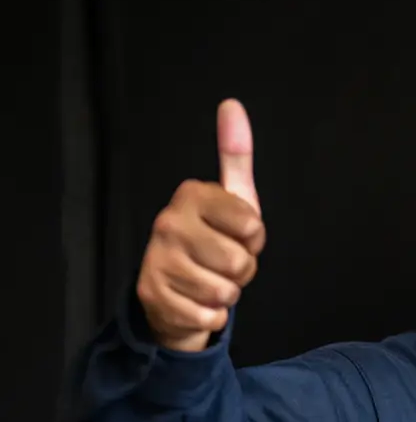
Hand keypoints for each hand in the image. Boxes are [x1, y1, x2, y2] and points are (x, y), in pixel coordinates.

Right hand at [136, 99, 265, 350]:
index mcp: (191, 195)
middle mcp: (168, 222)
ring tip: (210, 281)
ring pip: (224, 292)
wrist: (174, 289)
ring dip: (226, 295)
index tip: (238, 236)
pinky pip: (208, 316)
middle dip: (242, 272)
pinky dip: (210, 317)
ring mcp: (157, 259)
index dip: (254, 240)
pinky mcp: (153, 295)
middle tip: (223, 264)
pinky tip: (196, 302)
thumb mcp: (232, 201)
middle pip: (240, 263)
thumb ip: (235, 157)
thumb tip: (233, 105)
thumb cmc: (213, 240)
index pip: (253, 227)